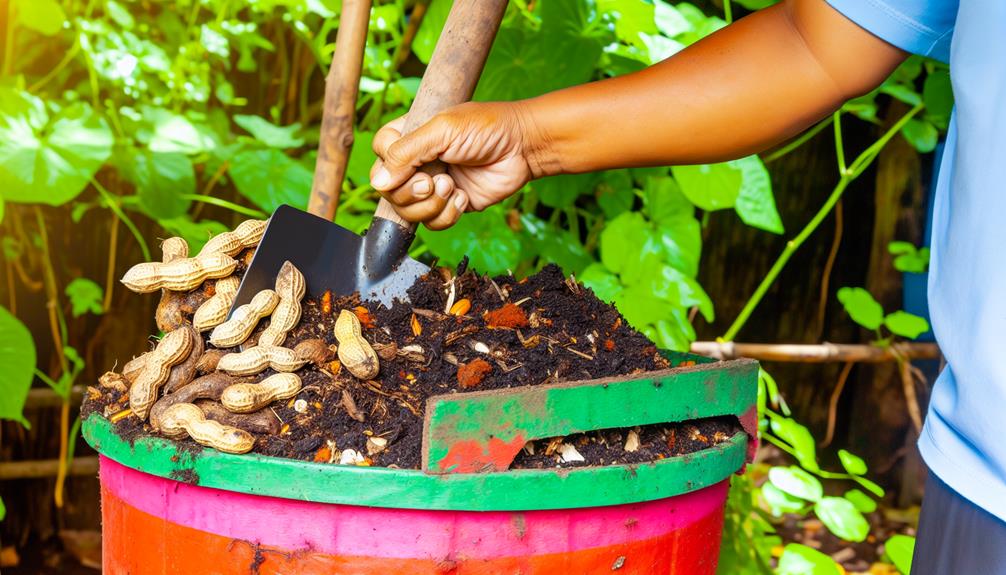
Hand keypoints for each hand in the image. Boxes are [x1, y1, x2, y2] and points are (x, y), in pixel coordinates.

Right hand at [369, 102, 544, 229]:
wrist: (522, 148)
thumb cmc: (486, 128)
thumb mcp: (442, 131)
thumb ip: (406, 153)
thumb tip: (378, 182)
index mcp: (410, 136)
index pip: (379, 155)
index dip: (389, 166)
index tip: (413, 164)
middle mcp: (417, 162)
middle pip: (389, 191)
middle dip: (412, 191)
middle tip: (435, 180)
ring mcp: (433, 186)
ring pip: (409, 212)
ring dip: (431, 204)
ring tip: (452, 187)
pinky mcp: (450, 205)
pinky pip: (433, 224)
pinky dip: (447, 215)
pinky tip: (464, 198)